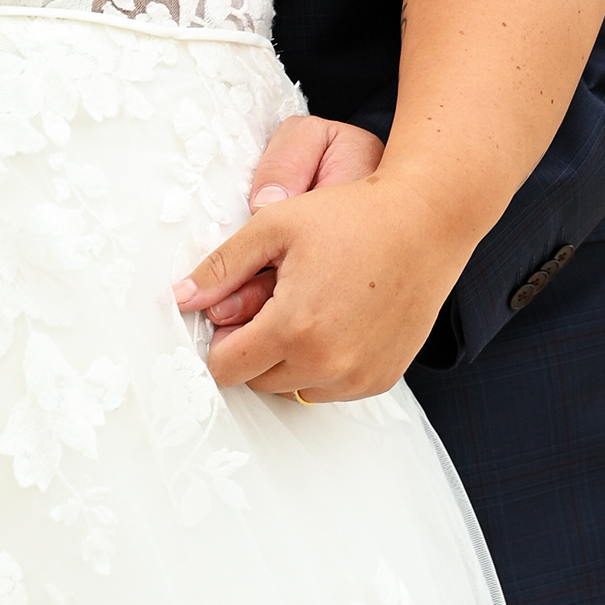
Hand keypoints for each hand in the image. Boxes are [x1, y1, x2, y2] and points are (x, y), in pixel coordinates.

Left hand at [174, 160, 463, 402]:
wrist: (426, 220)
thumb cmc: (352, 216)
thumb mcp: (274, 226)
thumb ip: (220, 268)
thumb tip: (178, 298)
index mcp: (293, 328)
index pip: (225, 369)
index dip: (221, 339)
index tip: (236, 307)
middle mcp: (327, 364)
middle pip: (256, 380)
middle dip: (253, 346)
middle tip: (275, 297)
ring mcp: (358, 377)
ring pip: (293, 388)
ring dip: (287, 359)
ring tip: (308, 305)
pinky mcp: (382, 380)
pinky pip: (331, 388)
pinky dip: (323, 364)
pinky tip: (335, 318)